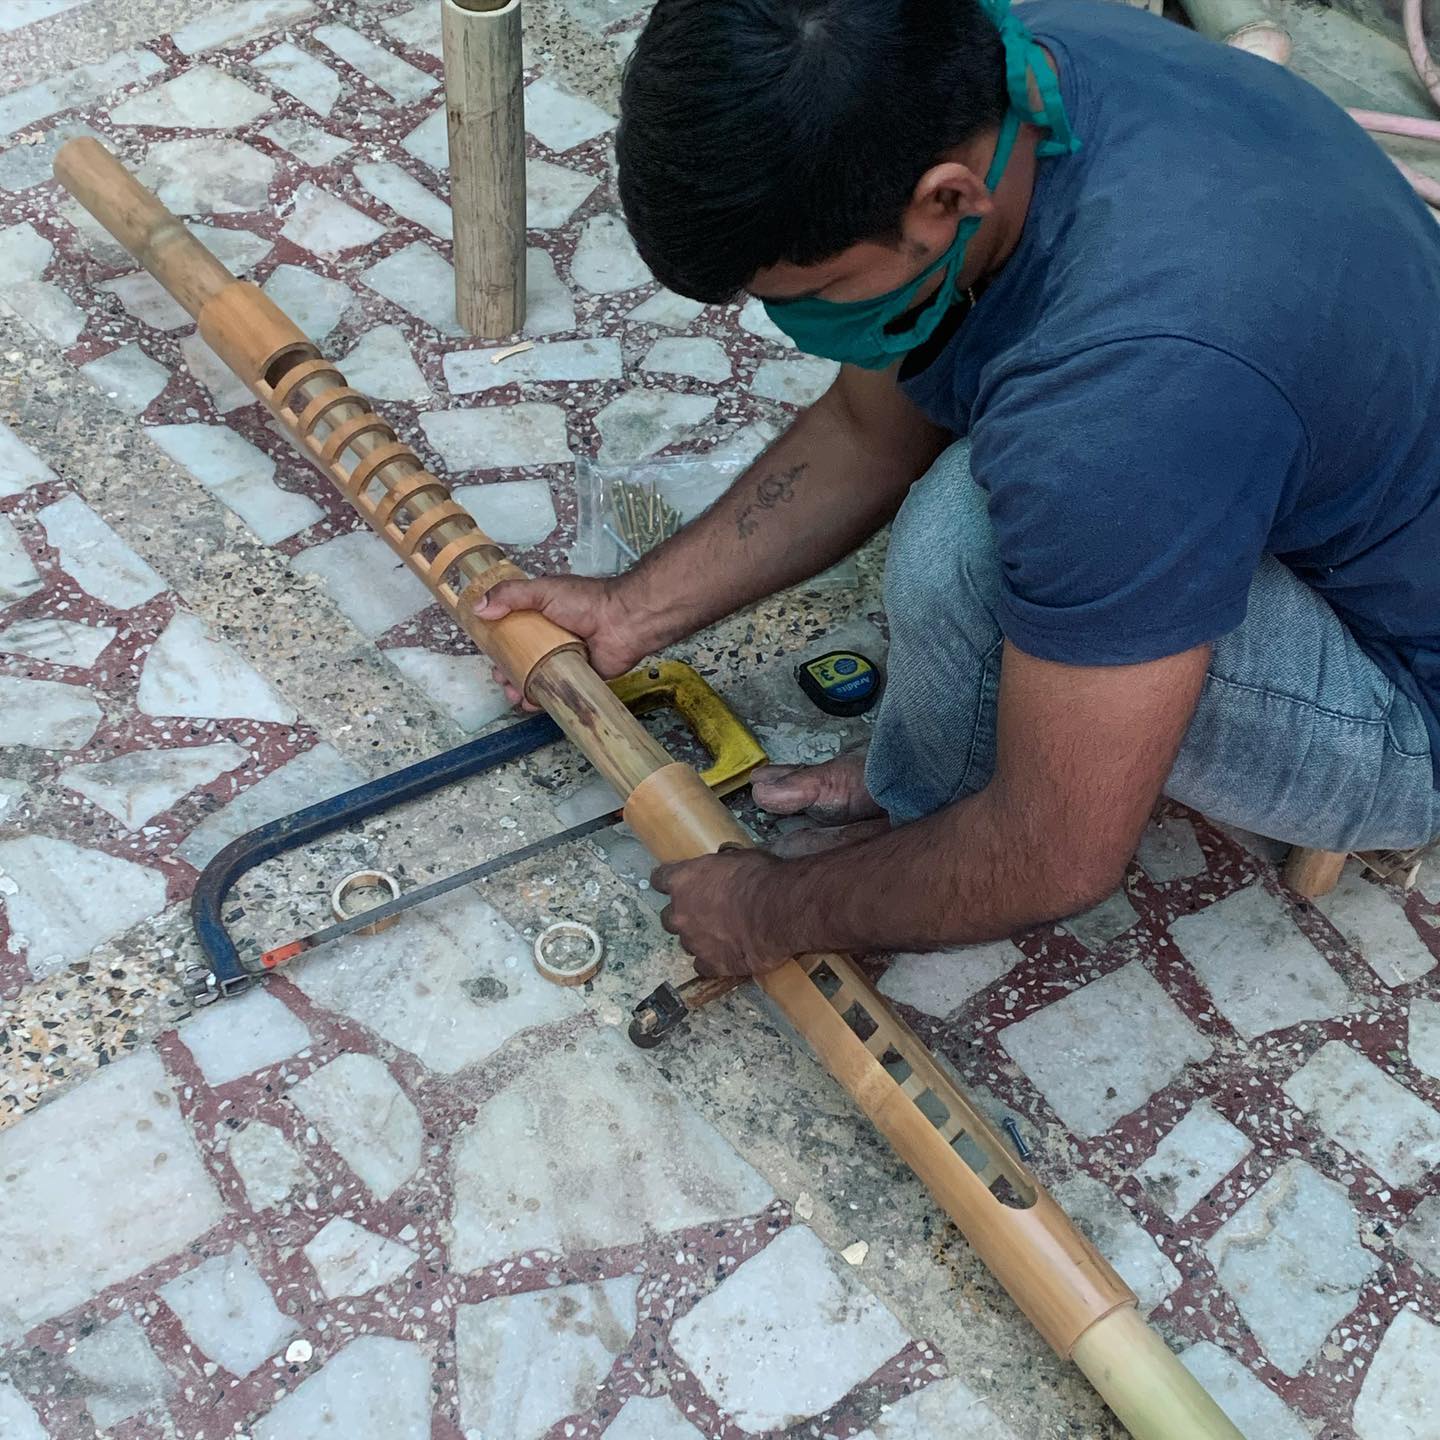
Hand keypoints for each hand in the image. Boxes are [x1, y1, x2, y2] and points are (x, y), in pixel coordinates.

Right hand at [473, 575, 657, 707]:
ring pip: (535, 679)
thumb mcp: (543, 590)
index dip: (498, 645)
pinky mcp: (576, 678)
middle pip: (520, 660)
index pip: (512, 633)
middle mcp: (550, 639)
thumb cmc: (585, 602)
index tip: (488, 655)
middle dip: (506, 672)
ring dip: (519, 689)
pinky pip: (555, 693)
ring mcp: (563, 660)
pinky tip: (530, 703)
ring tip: (513, 694)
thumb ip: (510, 595)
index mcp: (541, 617)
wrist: (623, 621)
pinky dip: (540, 701)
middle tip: (500, 678)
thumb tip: (479, 608)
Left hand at [651, 849, 792, 976]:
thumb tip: (724, 868)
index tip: (674, 884)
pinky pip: (703, 966)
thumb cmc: (760, 880)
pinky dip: (713, 962)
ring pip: (687, 943)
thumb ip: (719, 868)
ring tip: (723, 935)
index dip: (668, 882)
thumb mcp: (737, 858)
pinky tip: (727, 956)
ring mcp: (693, 942)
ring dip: (700, 939)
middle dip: (684, 916)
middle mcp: (680, 913)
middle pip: (669, 917)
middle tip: (705, 913)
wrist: (778, 911)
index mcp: (683, 880)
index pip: (660, 879)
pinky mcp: (711, 965)